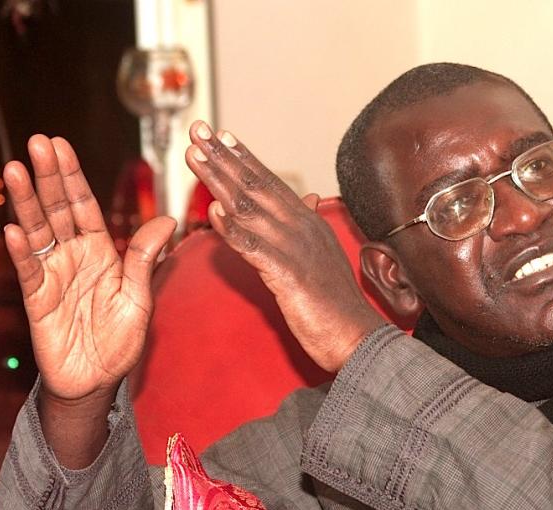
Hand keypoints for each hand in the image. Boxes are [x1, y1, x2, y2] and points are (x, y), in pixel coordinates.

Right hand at [4, 135, 175, 402]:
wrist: (98, 380)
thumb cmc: (120, 339)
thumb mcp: (140, 296)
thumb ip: (146, 258)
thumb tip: (168, 220)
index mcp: (101, 251)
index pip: (84, 206)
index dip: (72, 176)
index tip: (61, 144)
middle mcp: (73, 257)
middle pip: (58, 210)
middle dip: (48, 176)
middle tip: (38, 142)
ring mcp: (53, 276)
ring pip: (38, 232)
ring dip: (27, 202)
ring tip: (15, 170)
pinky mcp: (38, 301)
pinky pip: (29, 272)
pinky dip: (22, 252)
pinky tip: (13, 230)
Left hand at [184, 121, 384, 371]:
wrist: (357, 336)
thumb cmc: (336, 303)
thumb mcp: (323, 255)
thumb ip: (309, 226)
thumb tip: (306, 199)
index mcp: (307, 222)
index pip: (270, 183)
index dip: (244, 157)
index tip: (220, 136)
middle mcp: (301, 227)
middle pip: (255, 185)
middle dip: (223, 156)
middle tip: (198, 129)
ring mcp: (295, 248)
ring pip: (250, 207)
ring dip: (219, 180)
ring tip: (195, 156)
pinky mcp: (289, 274)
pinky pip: (255, 248)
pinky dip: (232, 229)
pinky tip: (213, 212)